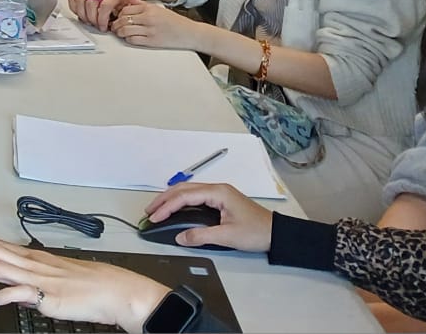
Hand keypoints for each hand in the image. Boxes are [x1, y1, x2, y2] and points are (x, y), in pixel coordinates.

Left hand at [0, 235, 170, 331]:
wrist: (113, 290)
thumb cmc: (88, 284)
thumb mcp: (53, 277)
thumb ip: (30, 282)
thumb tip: (13, 291)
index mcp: (33, 257)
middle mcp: (32, 263)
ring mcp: (39, 277)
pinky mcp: (47, 295)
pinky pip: (18, 291)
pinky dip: (1, 295)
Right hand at [68, 0, 143, 30]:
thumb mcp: (129, 4)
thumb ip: (126, 13)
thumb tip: (122, 25)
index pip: (104, 6)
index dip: (102, 19)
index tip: (103, 27)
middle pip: (90, 4)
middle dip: (92, 19)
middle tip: (96, 25)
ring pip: (79, 1)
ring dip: (82, 14)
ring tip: (89, 20)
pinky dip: (74, 8)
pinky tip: (81, 13)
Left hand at [109, 0, 206, 52]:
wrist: (190, 33)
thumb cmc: (175, 21)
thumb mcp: (157, 8)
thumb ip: (141, 4)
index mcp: (149, 8)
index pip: (125, 9)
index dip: (118, 14)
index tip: (116, 17)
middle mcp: (148, 18)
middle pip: (123, 19)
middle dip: (116, 23)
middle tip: (114, 26)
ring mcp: (150, 30)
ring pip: (125, 30)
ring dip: (119, 32)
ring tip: (120, 32)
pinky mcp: (152, 41)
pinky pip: (133, 40)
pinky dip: (128, 39)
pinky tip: (129, 37)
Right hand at [144, 183, 271, 251]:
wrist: (277, 233)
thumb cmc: (255, 232)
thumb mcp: (227, 236)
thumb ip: (201, 236)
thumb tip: (179, 237)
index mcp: (217, 192)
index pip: (184, 196)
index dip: (167, 207)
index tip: (154, 218)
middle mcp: (216, 188)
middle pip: (183, 189)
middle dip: (164, 199)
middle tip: (148, 211)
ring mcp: (218, 192)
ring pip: (188, 191)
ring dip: (171, 199)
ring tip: (157, 209)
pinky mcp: (220, 199)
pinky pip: (195, 196)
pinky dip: (181, 201)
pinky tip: (174, 208)